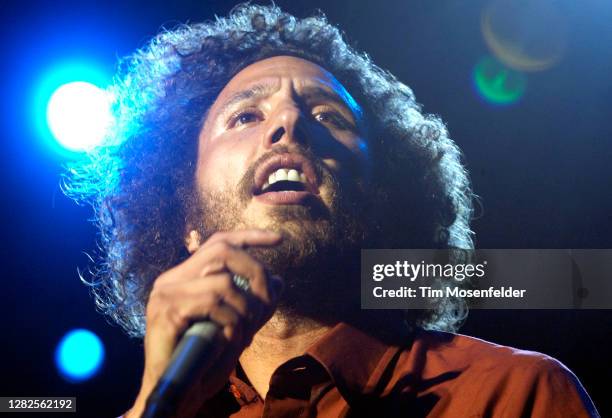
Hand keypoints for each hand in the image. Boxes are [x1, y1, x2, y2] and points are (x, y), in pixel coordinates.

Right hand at [125, 229, 282, 417]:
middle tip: (267, 300)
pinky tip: (231, 338)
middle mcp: (171, 280)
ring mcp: (165, 293)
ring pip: (223, 281)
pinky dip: (231, 320)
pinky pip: (213, 303)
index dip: (250, 237)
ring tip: (245, 332)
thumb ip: (255, 303)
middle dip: (255, 271)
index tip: (279, 239)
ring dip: (246, 308)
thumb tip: (279, 280)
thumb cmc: (204, 362)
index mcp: (184, 278)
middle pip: (222, 251)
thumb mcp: (237, 327)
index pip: (218, 242)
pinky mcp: (166, 311)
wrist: (176, 394)